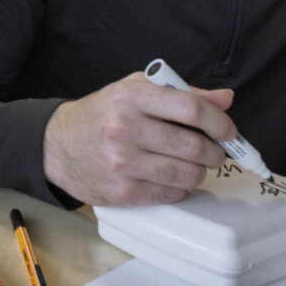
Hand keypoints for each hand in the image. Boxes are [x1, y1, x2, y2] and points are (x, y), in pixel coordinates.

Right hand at [42, 75, 241, 206]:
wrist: (56, 146)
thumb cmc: (101, 115)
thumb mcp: (135, 90)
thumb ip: (182, 92)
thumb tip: (225, 99)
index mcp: (131, 97)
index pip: (190, 109)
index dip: (219, 122)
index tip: (228, 131)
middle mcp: (125, 129)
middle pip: (193, 146)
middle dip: (215, 152)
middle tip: (215, 152)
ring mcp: (123, 164)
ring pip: (187, 175)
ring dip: (200, 172)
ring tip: (192, 165)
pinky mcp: (123, 193)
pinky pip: (171, 194)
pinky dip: (180, 188)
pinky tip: (170, 177)